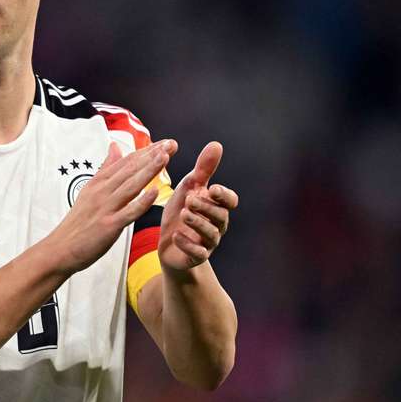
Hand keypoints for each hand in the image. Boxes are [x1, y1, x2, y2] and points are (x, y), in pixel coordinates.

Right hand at [49, 139, 178, 274]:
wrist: (60, 248)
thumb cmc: (78, 222)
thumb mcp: (89, 190)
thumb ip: (105, 169)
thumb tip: (114, 147)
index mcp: (99, 183)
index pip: (125, 162)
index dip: (146, 151)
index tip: (164, 143)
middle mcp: (102, 192)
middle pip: (130, 169)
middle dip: (152, 155)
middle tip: (171, 144)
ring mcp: (105, 208)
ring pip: (130, 186)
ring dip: (148, 171)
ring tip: (164, 157)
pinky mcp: (108, 225)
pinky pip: (128, 212)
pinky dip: (141, 202)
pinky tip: (154, 193)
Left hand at [158, 142, 237, 271]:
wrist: (169, 246)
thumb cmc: (182, 213)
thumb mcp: (189, 188)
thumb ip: (203, 169)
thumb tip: (216, 144)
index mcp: (216, 207)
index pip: (230, 201)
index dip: (224, 195)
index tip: (212, 188)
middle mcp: (216, 225)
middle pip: (220, 217)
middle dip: (206, 207)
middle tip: (190, 200)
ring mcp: (207, 243)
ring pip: (210, 235)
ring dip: (198, 224)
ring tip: (184, 214)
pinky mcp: (195, 257)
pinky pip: (197, 253)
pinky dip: (188, 244)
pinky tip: (176, 235)